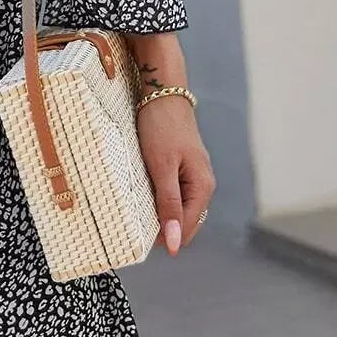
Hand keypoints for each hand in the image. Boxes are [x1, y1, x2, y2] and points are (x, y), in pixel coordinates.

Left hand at [135, 95, 214, 255]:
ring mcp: (194, 174)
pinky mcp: (183, 166)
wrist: (162, 92)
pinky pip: (175, 193)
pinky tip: (143, 197)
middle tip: (133, 229)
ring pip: (179, 208)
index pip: (187, 229)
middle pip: (186, 221)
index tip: (138, 243)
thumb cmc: (161, 129)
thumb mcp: (162, 169)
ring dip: (161, 214)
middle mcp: (203, 184)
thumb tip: (174, 244)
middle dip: (164, 229)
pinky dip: (160, 199)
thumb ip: (169, 206)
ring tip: (136, 214)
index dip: (166, 239)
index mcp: (203, 187)